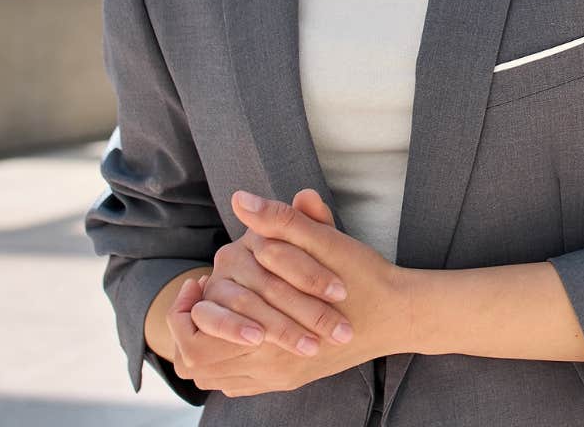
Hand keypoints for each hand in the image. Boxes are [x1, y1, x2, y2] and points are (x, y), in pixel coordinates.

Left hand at [174, 189, 400, 396]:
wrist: (398, 314)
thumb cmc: (363, 275)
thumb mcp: (325, 242)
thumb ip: (282, 221)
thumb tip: (242, 198)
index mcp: (269, 330)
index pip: (198, 330)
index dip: (186, 308)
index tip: (196, 283)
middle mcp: (269, 362)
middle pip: (198, 361)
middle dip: (187, 331)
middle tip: (195, 301)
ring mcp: (278, 376)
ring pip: (214, 377)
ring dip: (205, 348)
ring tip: (211, 317)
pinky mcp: (289, 380)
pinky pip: (237, 386)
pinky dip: (225, 365)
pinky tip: (236, 336)